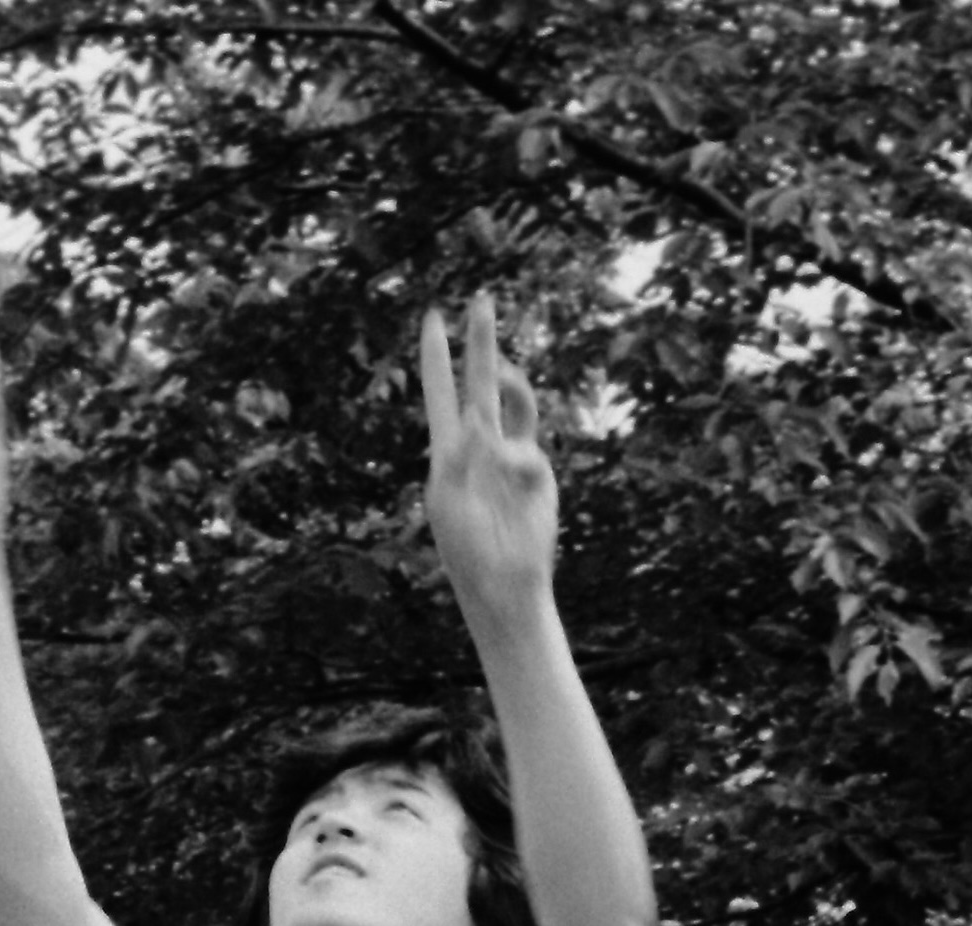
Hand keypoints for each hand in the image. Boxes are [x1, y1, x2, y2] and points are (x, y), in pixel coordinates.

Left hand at [419, 294, 558, 636]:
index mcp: (448, 450)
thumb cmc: (466, 548)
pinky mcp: (538, 473)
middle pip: (480, 383)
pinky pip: (526, 449)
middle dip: (479, 342)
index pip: (440, 393)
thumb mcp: (447, 497)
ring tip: (495, 371)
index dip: (436, 357)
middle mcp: (480, 446)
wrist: (502, 583)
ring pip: (515, 401)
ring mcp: (511, 456)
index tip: (433, 318)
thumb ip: (458, 452)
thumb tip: (477, 416)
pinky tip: (507, 475)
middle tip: (481, 297)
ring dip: (508, 381)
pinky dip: (513, 459)